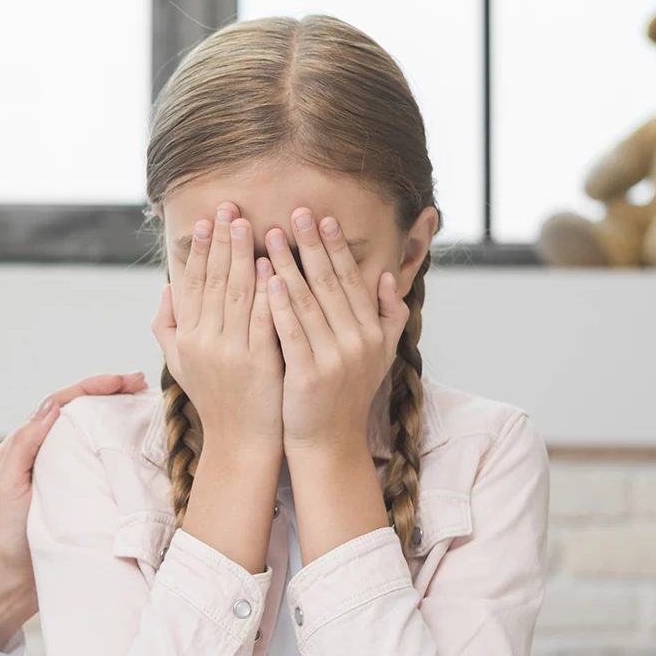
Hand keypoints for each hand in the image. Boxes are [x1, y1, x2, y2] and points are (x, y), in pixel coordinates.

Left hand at [0, 369, 149, 647]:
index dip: (92, 387)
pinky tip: (142, 448)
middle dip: (111, 394)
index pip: (62, 404)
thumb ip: (25, 445)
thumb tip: (51, 405)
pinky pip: (102, 464)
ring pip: (93, 435)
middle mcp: (46, 454)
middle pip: (81, 413)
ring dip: (118, 417)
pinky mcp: (81, 495)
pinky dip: (121, 450)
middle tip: (142, 385)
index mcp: (26, 446)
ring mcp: (66, 474)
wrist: (13, 585)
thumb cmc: (5, 537)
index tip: (123, 380)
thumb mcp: (7, 487)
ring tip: (146, 406)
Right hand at [150, 203, 282, 456]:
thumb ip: (168, 325)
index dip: (199, 251)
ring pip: (235, 294)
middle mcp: (203, 342)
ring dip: (242, 256)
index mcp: (185, 338)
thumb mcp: (181, 363)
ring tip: (249, 224)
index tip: (206, 221)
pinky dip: (265, 290)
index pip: (191, 285)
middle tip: (229, 208)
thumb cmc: (216, 399)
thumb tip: (166, 287)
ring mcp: (230, 352)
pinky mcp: (258, 362)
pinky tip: (271, 265)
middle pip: (212, 281)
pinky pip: (261, 318)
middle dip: (221, 242)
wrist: (241, 442)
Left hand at [264, 209, 407, 457]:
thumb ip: (388, 317)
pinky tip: (267, 280)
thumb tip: (388, 278)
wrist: (330, 444)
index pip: (350, 280)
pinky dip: (279, 305)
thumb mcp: (378, 356)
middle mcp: (358, 340)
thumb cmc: (345, 396)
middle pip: (329, 283)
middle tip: (295, 211)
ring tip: (269, 236)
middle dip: (311, 245)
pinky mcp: (310, 374)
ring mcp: (335, 358)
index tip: (322, 217)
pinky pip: (292, 332)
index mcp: (371, 332)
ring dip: (288, 265)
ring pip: (308, 302)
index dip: (335, 247)